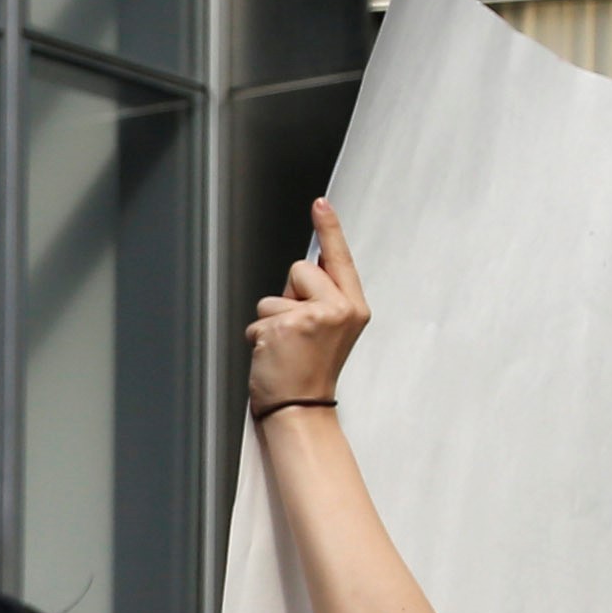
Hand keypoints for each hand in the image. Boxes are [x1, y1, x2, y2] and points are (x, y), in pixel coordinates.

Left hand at [249, 198, 370, 409]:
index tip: (320, 203)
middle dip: (289, 295)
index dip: (329, 229)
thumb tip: (304, 271)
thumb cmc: (310, 373)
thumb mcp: (330, 330)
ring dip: (271, 320)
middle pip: (300, 269)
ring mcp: (312, 317)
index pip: (339, 259)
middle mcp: (338, 309)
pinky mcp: (286, 327)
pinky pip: (259, 318)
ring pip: (274, 295)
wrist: (300, 409)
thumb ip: (322, 299)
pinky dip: (258, 337)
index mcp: (352, 308)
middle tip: (297, 333)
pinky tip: (273, 355)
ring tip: (285, 348)